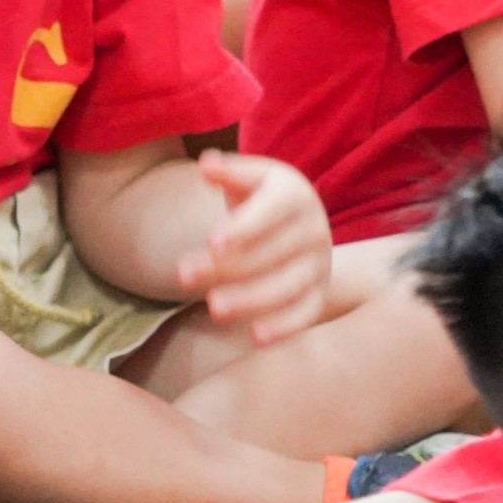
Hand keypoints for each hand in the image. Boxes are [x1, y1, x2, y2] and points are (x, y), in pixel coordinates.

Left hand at [178, 152, 333, 343]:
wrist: (299, 225)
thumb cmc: (263, 198)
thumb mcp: (248, 179)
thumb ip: (227, 173)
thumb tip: (206, 165)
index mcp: (295, 195)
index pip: (271, 211)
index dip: (243, 227)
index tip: (212, 242)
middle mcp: (314, 230)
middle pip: (270, 253)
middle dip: (226, 267)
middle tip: (183, 275)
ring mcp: (319, 265)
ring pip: (287, 286)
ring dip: (251, 299)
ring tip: (212, 307)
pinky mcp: (319, 295)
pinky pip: (305, 314)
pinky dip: (285, 327)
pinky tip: (256, 337)